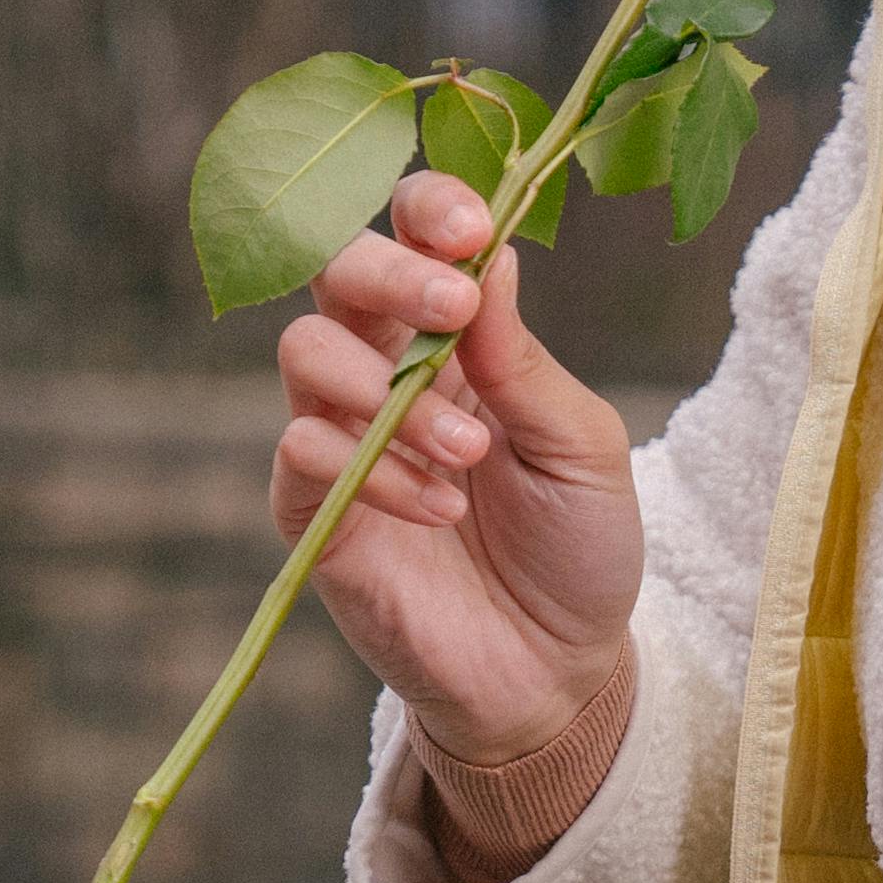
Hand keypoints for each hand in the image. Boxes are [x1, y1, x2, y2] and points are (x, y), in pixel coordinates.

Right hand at [274, 172, 643, 771]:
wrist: (557, 673)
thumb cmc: (577, 547)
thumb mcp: (581, 447)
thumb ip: (527, 360)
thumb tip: (493, 258)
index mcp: (457, 337)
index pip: (412, 236)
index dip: (427, 210)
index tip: (467, 226)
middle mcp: (386, 371)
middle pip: (336, 271)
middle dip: (389, 271)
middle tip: (454, 307)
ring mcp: (344, 441)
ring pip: (304, 353)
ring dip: (388, 388)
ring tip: (469, 452)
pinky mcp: (316, 516)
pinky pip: (301, 457)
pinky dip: (371, 472)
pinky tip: (440, 509)